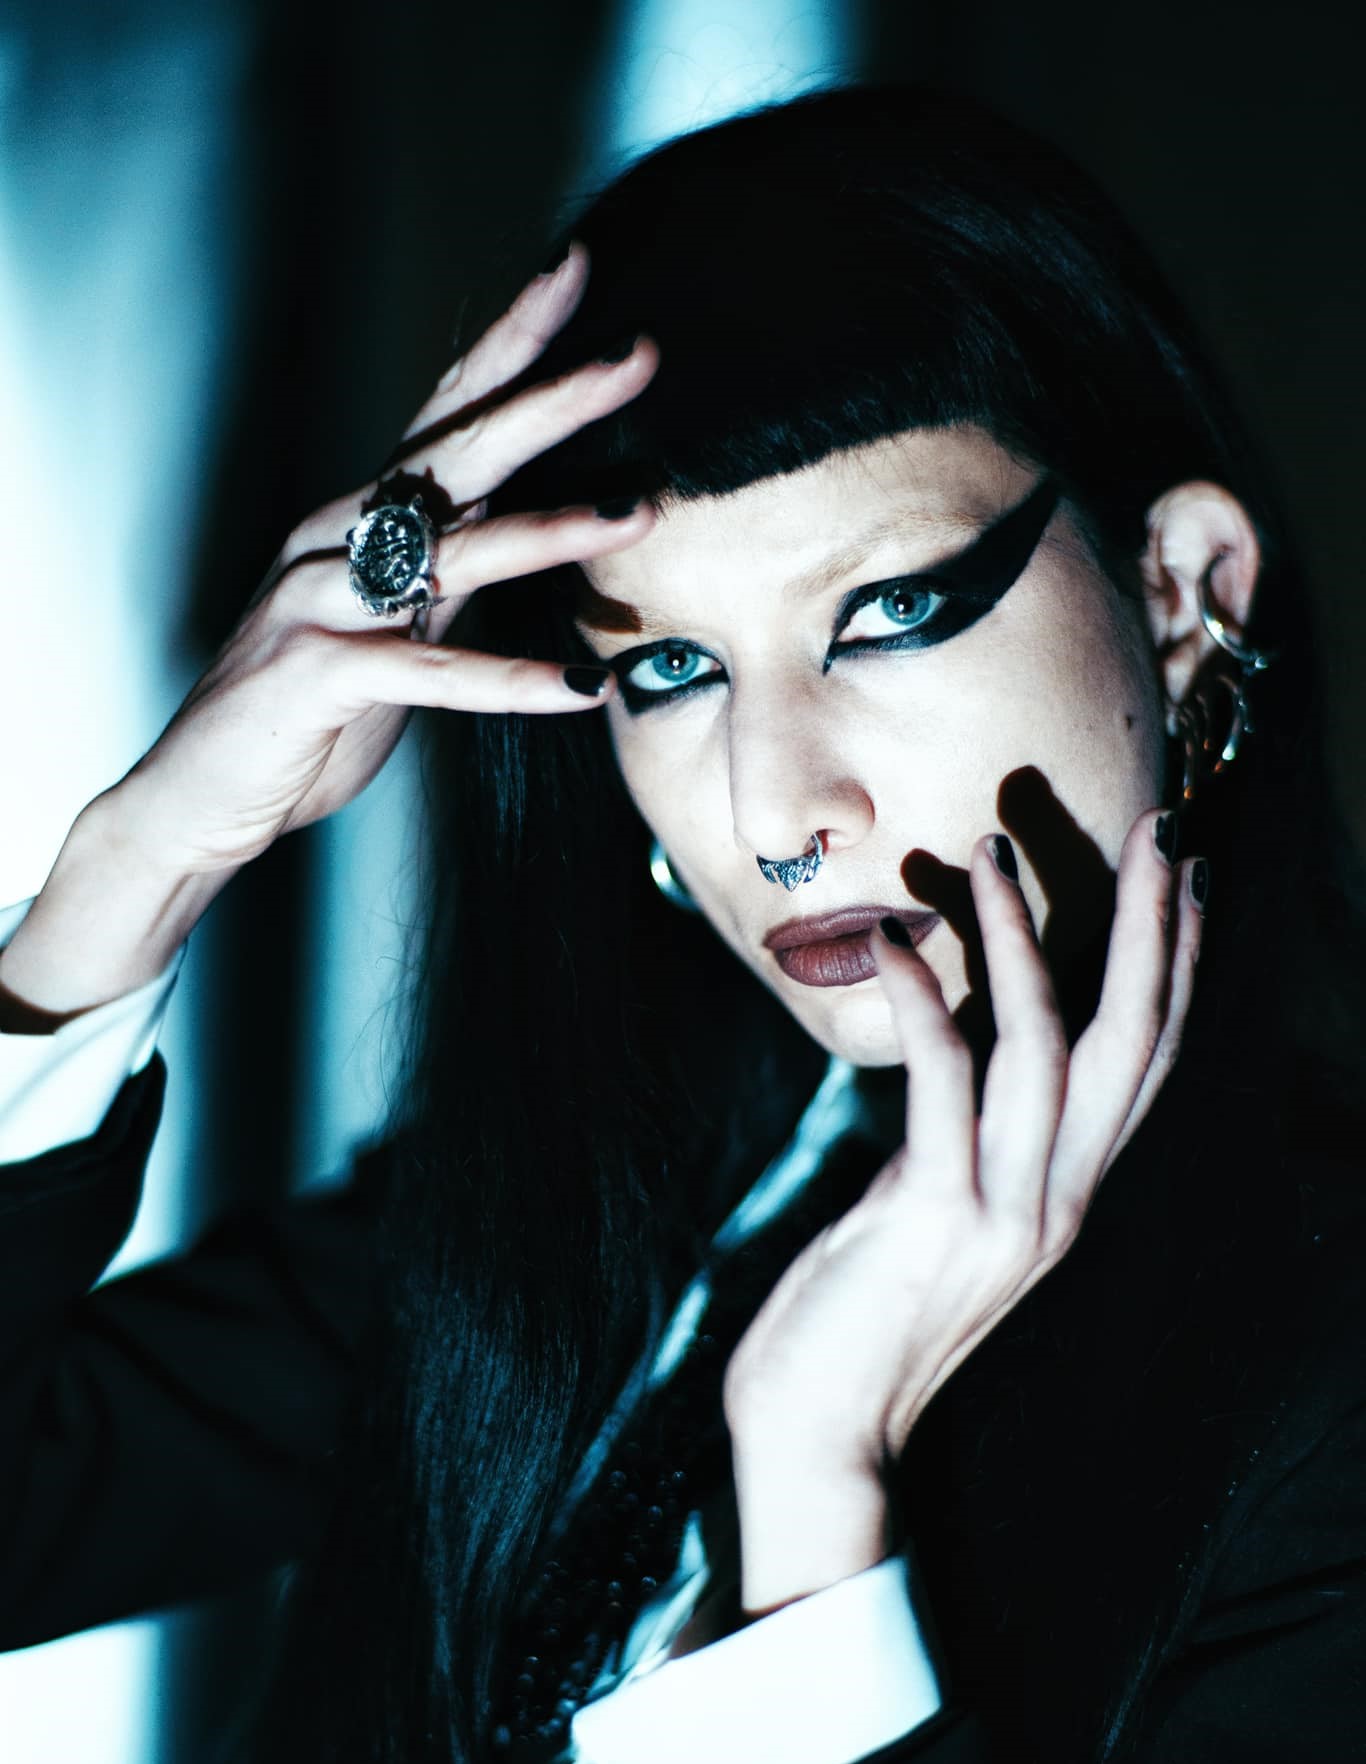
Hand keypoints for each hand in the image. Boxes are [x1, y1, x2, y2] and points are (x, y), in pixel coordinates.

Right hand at [110, 243, 655, 879]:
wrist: (202, 793)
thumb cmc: (306, 712)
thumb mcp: (394, 627)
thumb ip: (455, 574)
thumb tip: (540, 528)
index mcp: (361, 517)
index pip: (447, 411)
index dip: (512, 342)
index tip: (579, 274)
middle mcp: (337, 538)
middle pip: (458, 449)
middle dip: (552, 399)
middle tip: (637, 358)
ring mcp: (320, 601)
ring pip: (451, 552)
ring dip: (552, 530)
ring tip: (635, 512)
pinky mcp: (316, 675)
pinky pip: (428, 671)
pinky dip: (506, 680)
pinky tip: (577, 687)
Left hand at [724, 810, 1204, 1611]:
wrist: (818, 1435)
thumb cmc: (859, 1318)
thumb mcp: (930, 1218)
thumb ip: (959, 1147)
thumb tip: (949, 1062)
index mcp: (1062, 1199)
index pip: (1144, 1068)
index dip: (1176, 972)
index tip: (1186, 886)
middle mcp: (1055, 1203)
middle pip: (1131, 1043)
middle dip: (1150, 932)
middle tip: (1162, 834)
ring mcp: (1004, 1213)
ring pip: (1045, 1047)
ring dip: (1021, 938)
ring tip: (991, 852)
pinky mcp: (932, 1217)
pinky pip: (941, 1079)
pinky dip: (925, 999)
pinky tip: (897, 941)